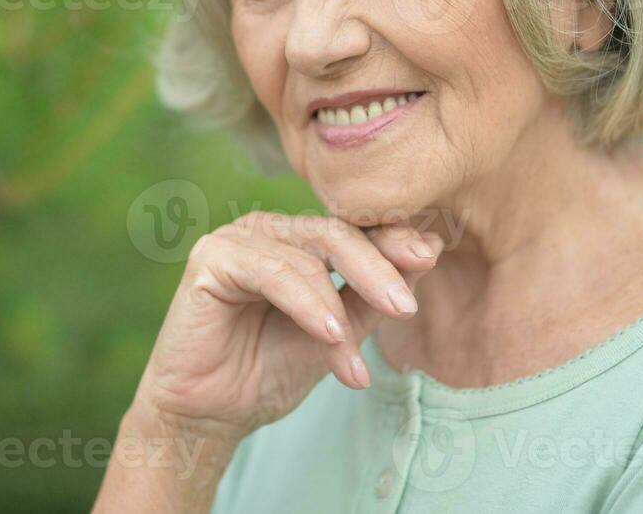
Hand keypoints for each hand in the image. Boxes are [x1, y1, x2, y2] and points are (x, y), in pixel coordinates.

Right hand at [131, 211, 443, 443]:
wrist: (213, 414)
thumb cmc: (269, 370)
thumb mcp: (338, 332)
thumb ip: (373, 296)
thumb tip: (428, 250)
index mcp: (297, 239)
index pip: (353, 229)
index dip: (393, 239)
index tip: (430, 256)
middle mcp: (267, 230)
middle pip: (336, 234)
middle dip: (377, 269)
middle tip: (405, 306)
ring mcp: (237, 239)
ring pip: (307, 256)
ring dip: (338, 309)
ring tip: (354, 353)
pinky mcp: (211, 258)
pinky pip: (271, 271)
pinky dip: (306, 303)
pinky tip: (328, 333)